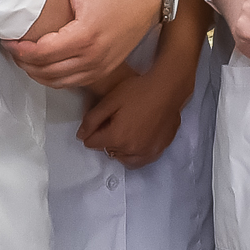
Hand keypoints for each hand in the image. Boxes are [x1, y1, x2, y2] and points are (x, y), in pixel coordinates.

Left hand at [8, 0, 155, 89]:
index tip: (8, 41)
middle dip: (24, 62)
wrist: (149, 0)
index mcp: (85, 35)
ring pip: (57, 82)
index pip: (42, 53)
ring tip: (23, 57)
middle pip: (46, 71)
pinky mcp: (103, 70)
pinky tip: (44, 64)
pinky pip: (72, 82)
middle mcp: (92, 57)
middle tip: (11, 49)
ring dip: (37, 73)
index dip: (20, 50)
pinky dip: (54, 77)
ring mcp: (99, 67)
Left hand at [78, 0, 207, 167]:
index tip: (99, 120)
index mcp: (116, 137)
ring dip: (119, 149)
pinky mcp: (159, 150)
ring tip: (123, 133)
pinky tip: (136, 140)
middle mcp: (130, 150)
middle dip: (106, 139)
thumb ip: (91, 120)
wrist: (168, 89)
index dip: (91, 131)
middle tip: (112, 122)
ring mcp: (146, 152)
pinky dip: (134, 154)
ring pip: (123, 158)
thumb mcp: (109, 100)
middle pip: (107, 150)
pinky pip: (140, 160)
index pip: (92, 143)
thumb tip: (81, 136)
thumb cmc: (137, 91)